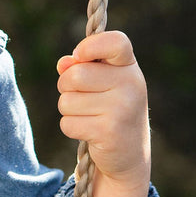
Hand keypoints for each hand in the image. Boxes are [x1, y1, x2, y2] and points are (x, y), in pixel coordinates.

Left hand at [57, 30, 150, 195]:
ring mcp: (122, 108)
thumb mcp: (101, 83)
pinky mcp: (110, 131)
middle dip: (66, 87)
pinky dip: (72, 128)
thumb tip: (64, 64)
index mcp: (129, 67)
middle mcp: (131, 84)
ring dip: (69, 111)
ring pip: (67, 101)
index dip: (90, 46)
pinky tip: (91, 132)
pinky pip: (68, 123)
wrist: (129, 154)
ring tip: (90, 116)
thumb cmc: (110, 110)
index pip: (116, 42)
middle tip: (81, 98)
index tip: (79, 55)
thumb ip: (81, 67)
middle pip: (74, 75)